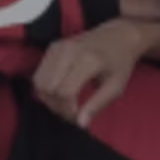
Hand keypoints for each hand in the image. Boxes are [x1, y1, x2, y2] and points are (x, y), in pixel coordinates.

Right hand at [34, 19, 159, 127]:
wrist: (119, 35)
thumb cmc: (120, 63)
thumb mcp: (116, 86)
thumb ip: (97, 105)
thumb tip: (81, 124)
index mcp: (88, 60)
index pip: (65, 91)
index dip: (68, 110)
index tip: (78, 120)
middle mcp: (69, 51)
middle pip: (48, 88)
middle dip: (56, 107)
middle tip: (71, 115)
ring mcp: (57, 47)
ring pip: (39, 81)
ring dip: (48, 99)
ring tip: (65, 106)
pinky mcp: (51, 47)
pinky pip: (39, 73)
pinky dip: (46, 88)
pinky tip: (60, 94)